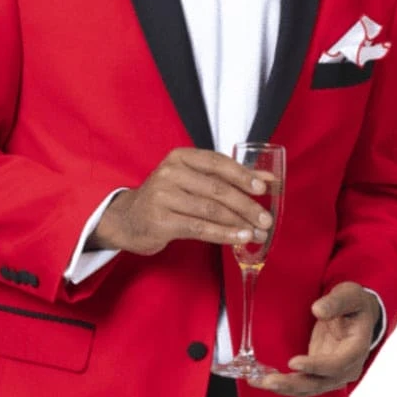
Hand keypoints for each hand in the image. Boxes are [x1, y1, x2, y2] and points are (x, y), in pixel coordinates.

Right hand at [90, 148, 275, 255]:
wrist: (127, 220)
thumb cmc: (166, 198)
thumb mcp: (193, 181)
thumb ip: (227, 178)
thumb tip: (269, 179)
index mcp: (180, 157)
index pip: (218, 163)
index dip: (243, 175)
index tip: (264, 187)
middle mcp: (170, 173)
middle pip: (217, 189)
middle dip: (246, 205)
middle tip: (266, 218)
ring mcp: (162, 196)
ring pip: (210, 210)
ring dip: (238, 223)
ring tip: (257, 232)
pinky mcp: (160, 221)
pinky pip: (199, 228)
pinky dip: (223, 234)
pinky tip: (239, 238)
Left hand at [252, 282, 380, 396]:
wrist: (359, 315)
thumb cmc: (355, 304)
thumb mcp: (350, 295)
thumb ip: (336, 302)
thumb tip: (318, 310)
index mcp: (357, 349)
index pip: (338, 364)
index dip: (316, 366)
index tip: (293, 362)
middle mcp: (346, 368)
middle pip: (319, 383)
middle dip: (293, 384)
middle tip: (268, 381)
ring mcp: (333, 374)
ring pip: (308, 388)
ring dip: (284, 388)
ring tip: (259, 382)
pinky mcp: (319, 374)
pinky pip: (301, 384)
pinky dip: (283, 385)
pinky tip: (262, 381)